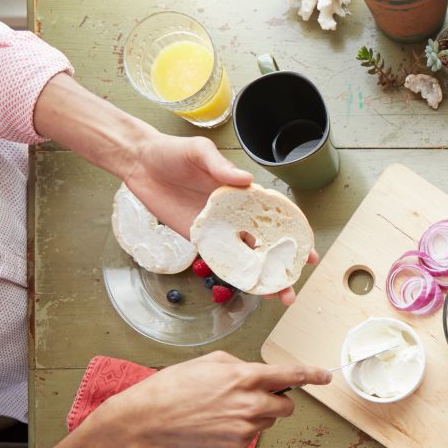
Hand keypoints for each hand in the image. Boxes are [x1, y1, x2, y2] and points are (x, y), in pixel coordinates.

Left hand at [33, 73, 315, 304]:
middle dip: (281, 266)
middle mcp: (235, 215)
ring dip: (260, 277)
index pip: (275, 218)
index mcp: (244, 194)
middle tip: (292, 286)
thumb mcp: (199, 151)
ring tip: (275, 296)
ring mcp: (217, 230)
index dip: (294, 236)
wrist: (139, 163)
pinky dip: (234, 276)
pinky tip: (247, 290)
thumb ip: (221, 167)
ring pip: (245, 258)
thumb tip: (245, 181)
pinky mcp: (196, 239)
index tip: (307, 253)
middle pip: (265, 245)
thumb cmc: (173, 152)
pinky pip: (218, 260)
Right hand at [104, 351, 331, 447]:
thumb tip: (259, 375)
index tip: (325, 376)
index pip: (291, 376)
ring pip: (270, 421)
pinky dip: (244, 428)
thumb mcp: (212, 361)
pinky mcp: (238, 444)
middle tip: (256, 396)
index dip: (312, 375)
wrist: (152, 417)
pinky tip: (219, 422)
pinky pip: (253, 434)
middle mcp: (251, 403)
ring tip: (226, 409)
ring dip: (258, 414)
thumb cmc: (178, 385)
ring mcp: (245, 427)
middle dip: (278, 401)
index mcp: (246, 377)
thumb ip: (243, 366)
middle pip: (286, 406)